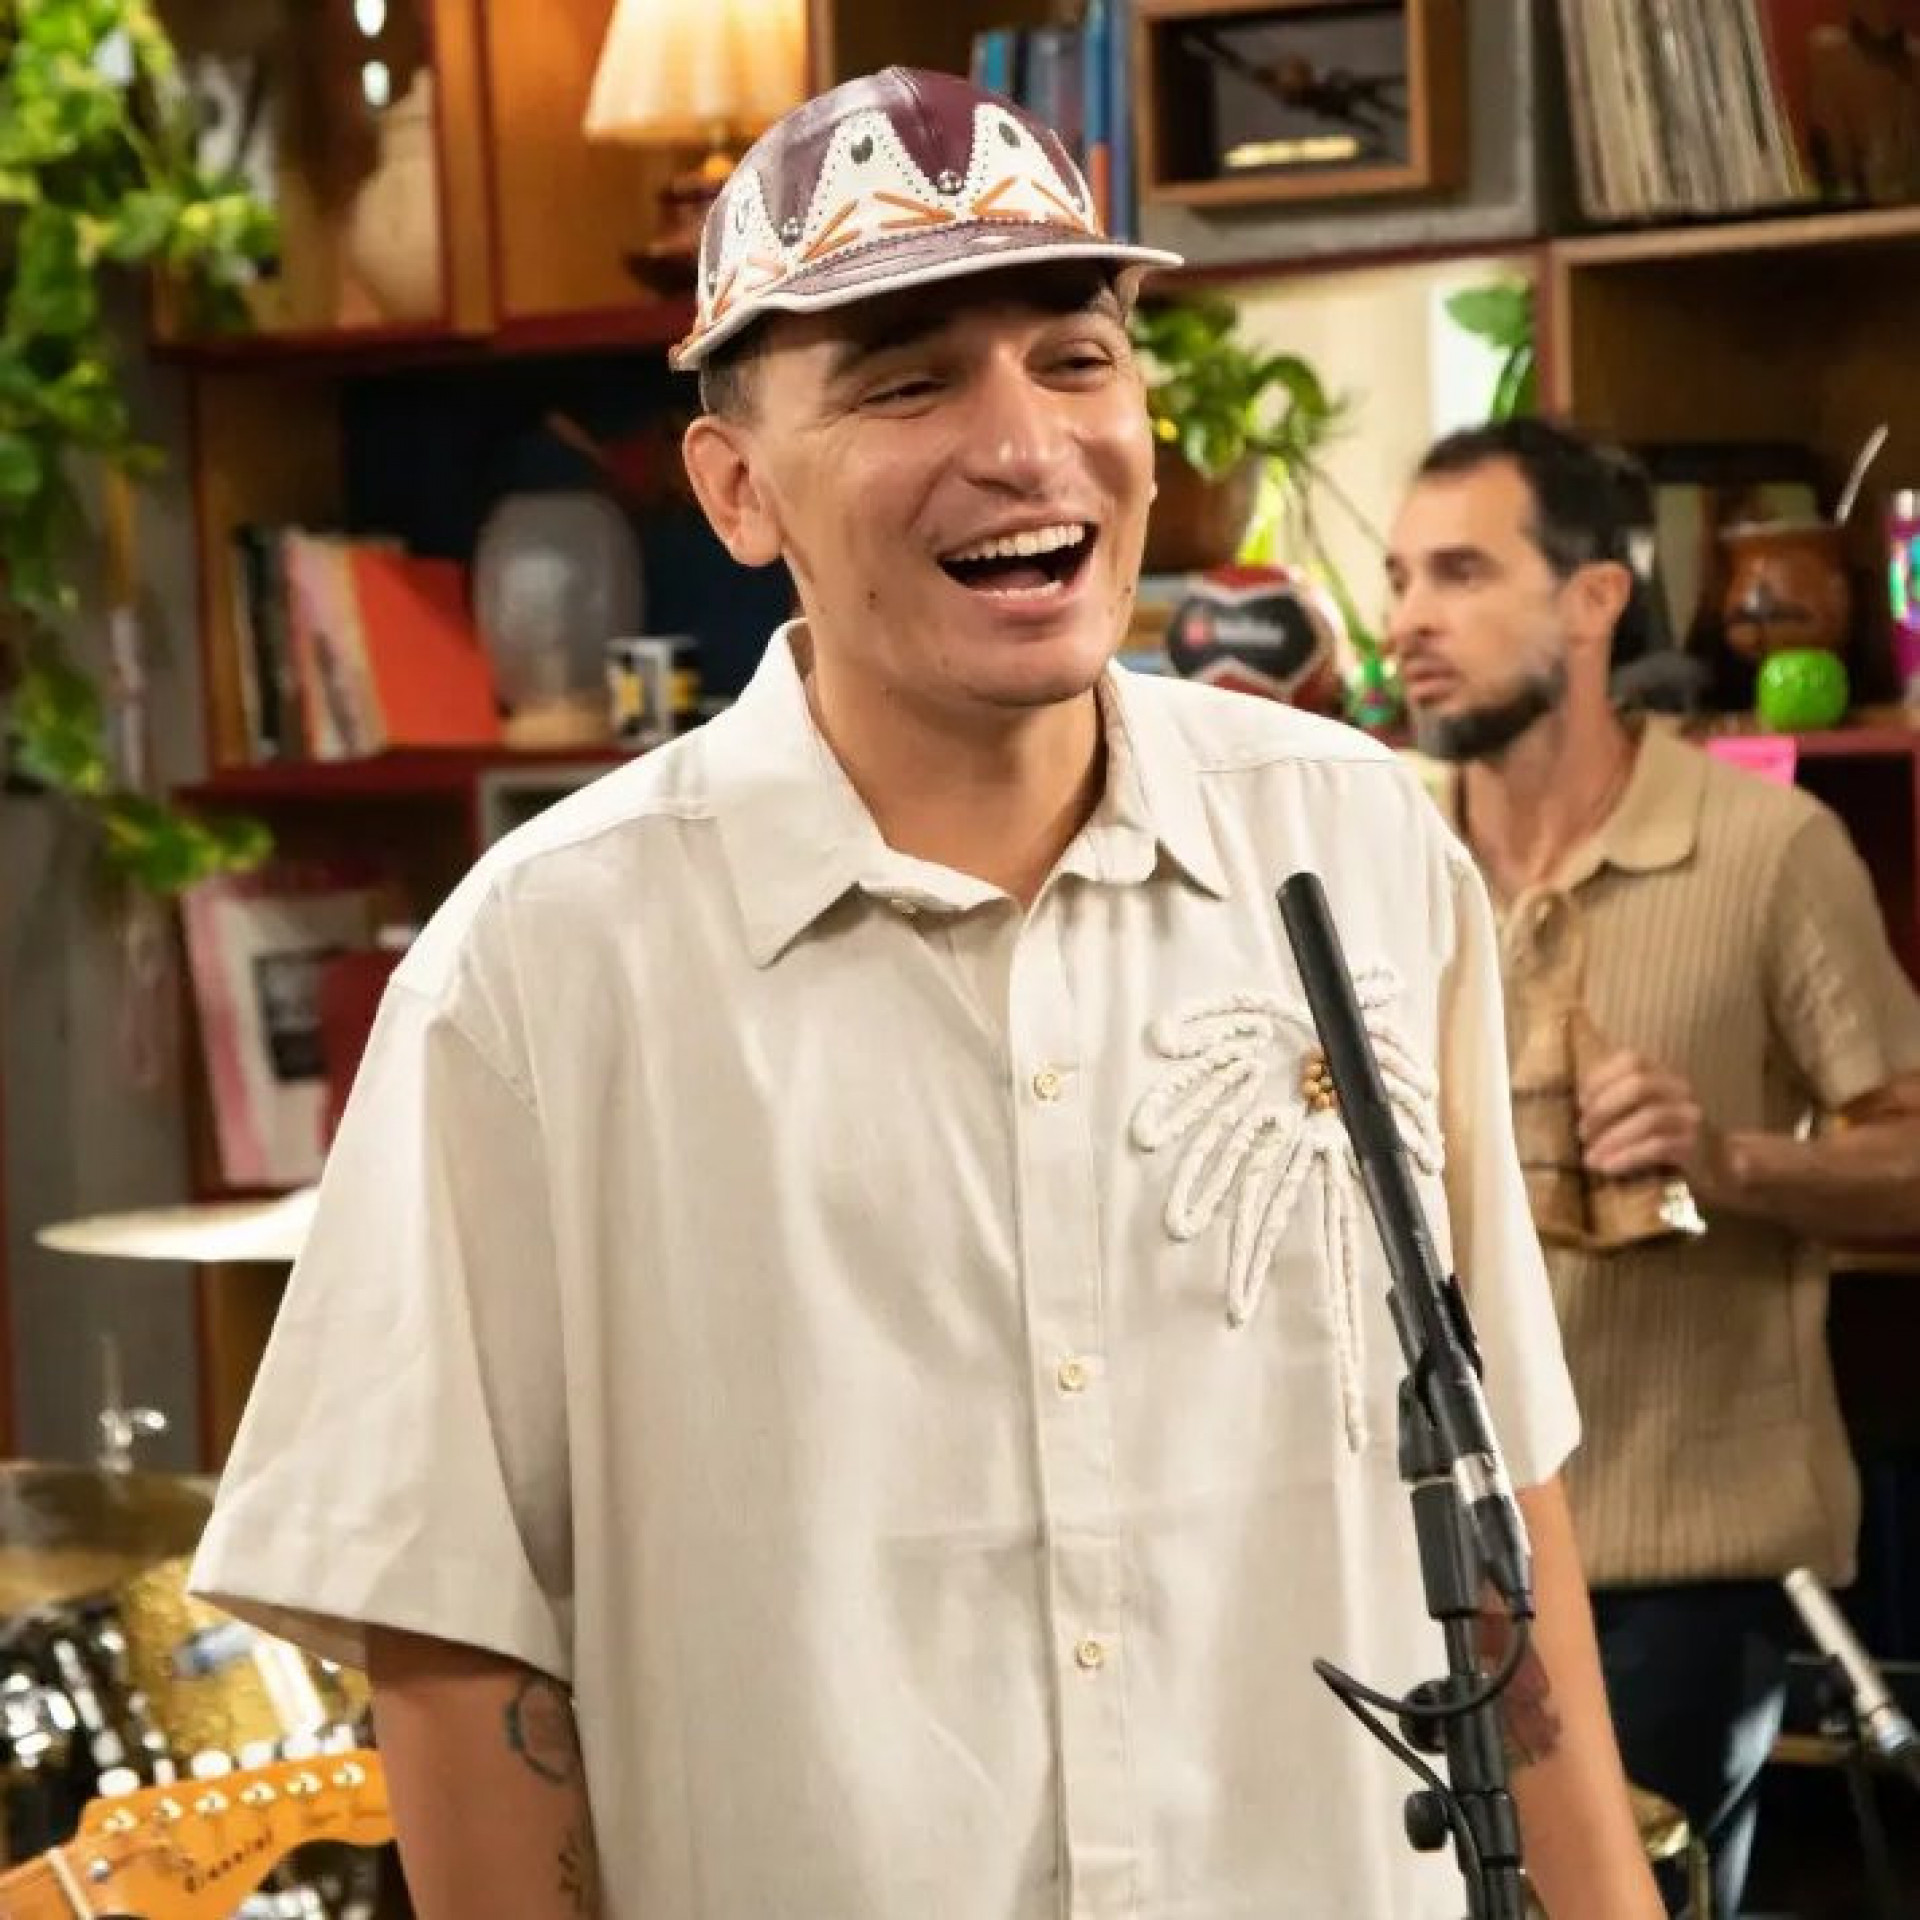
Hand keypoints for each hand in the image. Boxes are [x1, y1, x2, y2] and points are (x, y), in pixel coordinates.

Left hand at [1576, 1047, 1728, 1202]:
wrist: (1717, 1165)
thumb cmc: (1664, 1136)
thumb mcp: (1641, 1110)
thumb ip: (1615, 1099)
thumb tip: (1572, 1103)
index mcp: (1663, 1075)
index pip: (1631, 1060)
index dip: (1600, 1078)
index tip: (1580, 1104)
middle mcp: (1680, 1090)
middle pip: (1639, 1085)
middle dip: (1603, 1109)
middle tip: (1583, 1134)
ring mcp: (1691, 1118)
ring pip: (1649, 1119)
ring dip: (1611, 1139)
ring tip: (1591, 1158)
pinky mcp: (1695, 1148)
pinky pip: (1658, 1148)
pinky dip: (1627, 1157)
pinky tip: (1608, 1167)